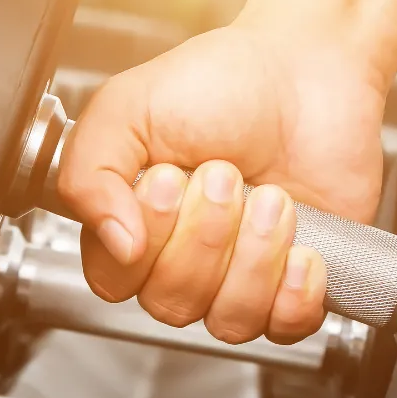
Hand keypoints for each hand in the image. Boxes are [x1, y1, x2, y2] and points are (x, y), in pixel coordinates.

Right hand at [57, 22, 386, 343]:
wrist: (307, 70)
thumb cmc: (219, 84)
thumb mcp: (128, 107)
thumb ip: (89, 172)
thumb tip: (113, 241)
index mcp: (130, 224)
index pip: (114, 281)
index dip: (145, 241)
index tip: (168, 179)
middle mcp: (180, 259)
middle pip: (172, 303)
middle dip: (206, 236)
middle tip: (226, 175)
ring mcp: (238, 276)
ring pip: (229, 321)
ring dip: (254, 257)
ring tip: (272, 199)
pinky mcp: (293, 285)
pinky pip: (286, 327)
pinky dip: (296, 291)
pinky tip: (301, 246)